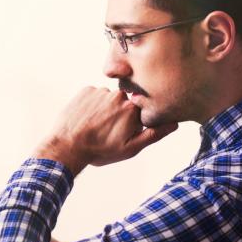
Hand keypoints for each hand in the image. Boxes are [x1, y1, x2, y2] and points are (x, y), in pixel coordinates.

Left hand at [32, 87, 177, 174]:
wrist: (67, 146)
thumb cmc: (99, 150)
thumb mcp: (130, 148)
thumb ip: (154, 134)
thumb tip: (174, 124)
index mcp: (132, 109)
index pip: (142, 111)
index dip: (135, 123)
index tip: (124, 133)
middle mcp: (118, 95)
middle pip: (125, 103)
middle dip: (121, 116)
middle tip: (108, 132)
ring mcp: (100, 91)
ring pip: (109, 100)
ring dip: (106, 110)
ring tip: (95, 127)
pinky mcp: (85, 91)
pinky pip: (95, 96)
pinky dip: (92, 105)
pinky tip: (87, 119)